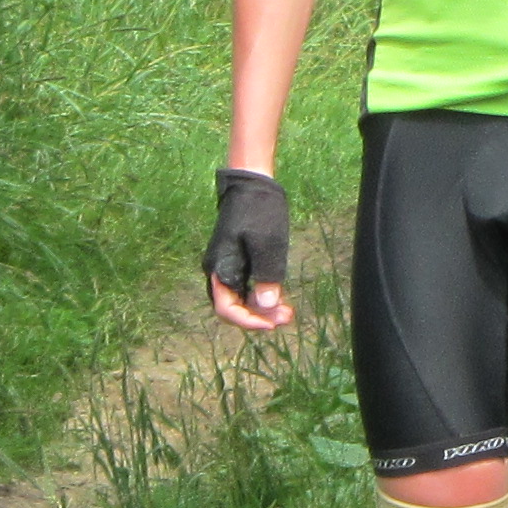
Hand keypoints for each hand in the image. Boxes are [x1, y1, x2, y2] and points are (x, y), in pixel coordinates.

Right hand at [205, 165, 292, 330]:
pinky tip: (281, 298)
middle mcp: (219, 271)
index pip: (227, 309)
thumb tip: (265, 306)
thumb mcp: (266, 243)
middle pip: (233, 307)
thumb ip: (265, 275)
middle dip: (258, 317)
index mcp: (220, 268)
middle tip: (286, 318)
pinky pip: (247, 286)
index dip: (249, 321)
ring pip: (241, 298)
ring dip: (262, 308)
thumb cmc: (259, 209)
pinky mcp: (238, 259)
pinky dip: (262, 294)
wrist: (253, 181)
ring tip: (288, 312)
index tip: (272, 325)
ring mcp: (228, 265)